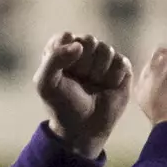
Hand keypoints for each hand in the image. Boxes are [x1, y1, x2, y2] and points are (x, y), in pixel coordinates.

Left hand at [33, 32, 133, 159]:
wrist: (83, 128)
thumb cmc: (62, 105)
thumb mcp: (45, 84)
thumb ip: (54, 59)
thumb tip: (79, 45)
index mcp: (62, 48)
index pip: (67, 37)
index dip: (66, 57)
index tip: (63, 75)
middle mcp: (83, 49)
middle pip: (89, 40)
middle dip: (83, 65)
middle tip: (80, 81)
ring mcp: (103, 58)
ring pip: (106, 50)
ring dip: (98, 73)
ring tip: (93, 85)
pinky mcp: (121, 68)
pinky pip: (121, 62)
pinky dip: (113, 78)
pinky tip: (107, 87)